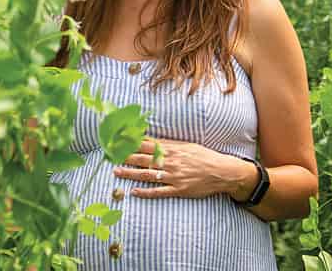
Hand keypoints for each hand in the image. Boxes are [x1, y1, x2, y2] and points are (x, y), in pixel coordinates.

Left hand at [114, 137, 254, 198]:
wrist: (222, 171)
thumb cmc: (205, 157)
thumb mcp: (187, 146)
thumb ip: (168, 144)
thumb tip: (150, 139)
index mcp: (173, 150)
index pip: (147, 144)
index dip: (132, 142)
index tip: (117, 139)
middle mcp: (171, 162)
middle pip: (143, 158)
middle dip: (125, 156)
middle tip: (109, 154)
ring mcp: (174, 176)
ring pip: (147, 174)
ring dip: (130, 173)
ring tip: (116, 171)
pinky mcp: (178, 189)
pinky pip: (159, 191)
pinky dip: (145, 192)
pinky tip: (134, 192)